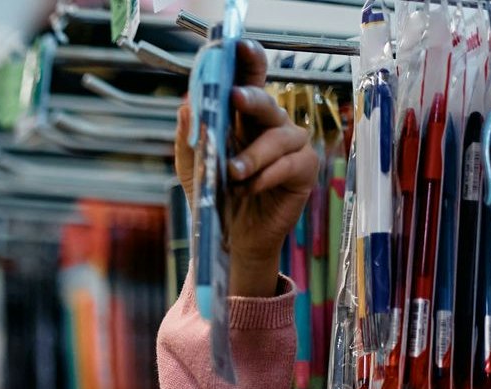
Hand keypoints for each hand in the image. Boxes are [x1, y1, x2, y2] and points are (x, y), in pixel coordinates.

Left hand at [173, 39, 316, 297]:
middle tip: (235, 97)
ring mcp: (291, 147)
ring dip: (254, 154)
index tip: (240, 47)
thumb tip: (186, 103)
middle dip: (251, 98)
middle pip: (267, 102)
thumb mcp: (193, 168)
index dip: (248, 63)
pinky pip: (290, 165)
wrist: (231, 239)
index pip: (249, 83)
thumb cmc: (216, 198)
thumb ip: (189, 137)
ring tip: (233, 173)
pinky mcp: (304, 171)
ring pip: (279, 137)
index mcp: (244, 120)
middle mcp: (271, 127)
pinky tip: (249, 187)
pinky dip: (267, 175)